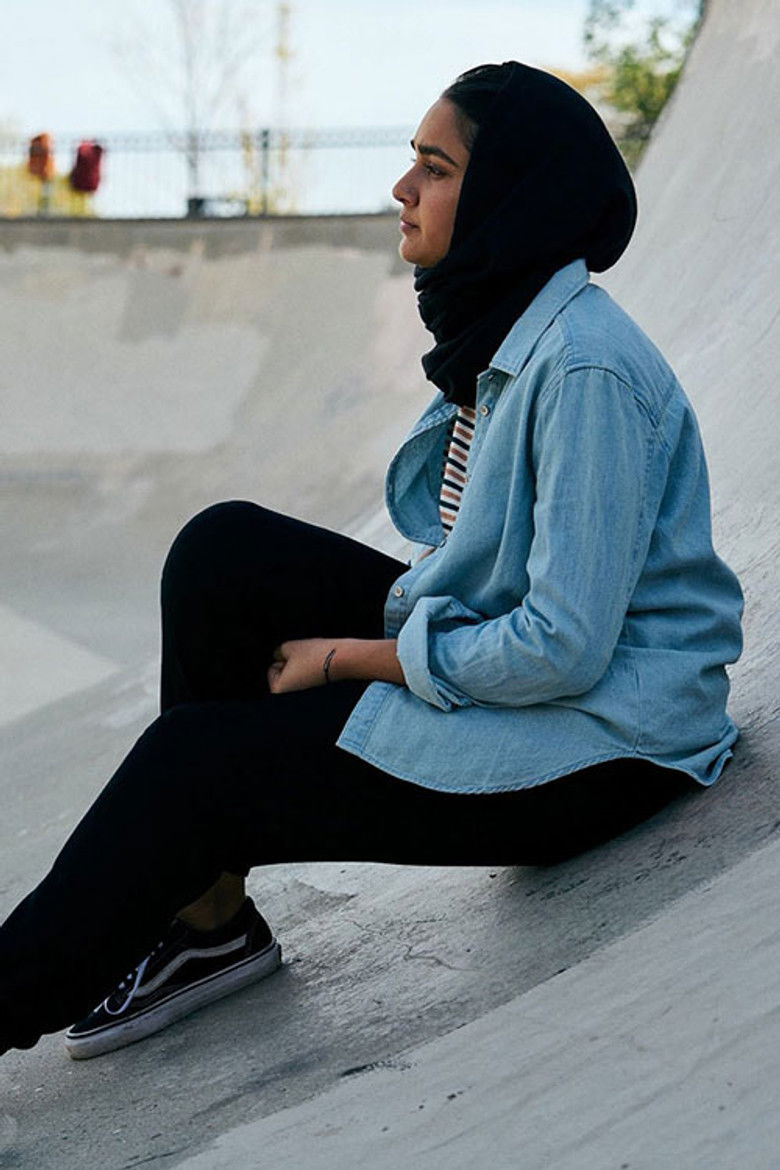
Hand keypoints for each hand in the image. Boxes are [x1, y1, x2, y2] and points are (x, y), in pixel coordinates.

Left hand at [267, 637, 404, 693]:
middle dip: (291, 666)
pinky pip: (307, 679)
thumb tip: (278, 657)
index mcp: (278, 692)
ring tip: (314, 664)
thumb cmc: (315, 654)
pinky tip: (321, 668)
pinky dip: (311, 672)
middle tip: (307, 662)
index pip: (272, 669)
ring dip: (301, 668)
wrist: (343, 659)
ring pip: (296, 675)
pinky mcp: (315, 694)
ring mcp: (304, 699)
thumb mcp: (289, 647)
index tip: (300, 661)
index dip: (285, 659)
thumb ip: (277, 653)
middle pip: (283, 674)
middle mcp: (290, 701)